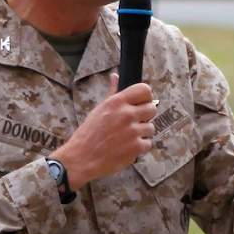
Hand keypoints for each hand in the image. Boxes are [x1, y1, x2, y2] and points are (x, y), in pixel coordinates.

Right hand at [52, 73, 156, 190]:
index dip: (146, 97)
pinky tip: (127, 147)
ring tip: (127, 137)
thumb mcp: (99, 109)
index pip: (145, 90)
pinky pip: (148, 143)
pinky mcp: (136, 148)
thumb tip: (115, 76)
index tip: (142, 103)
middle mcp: (127, 114)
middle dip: (145, 116)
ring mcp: (133, 132)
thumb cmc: (88, 134)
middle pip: (152, 108)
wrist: (82, 158)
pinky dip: (140, 147)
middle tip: (134, 122)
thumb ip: (112, 92)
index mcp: (117, 102)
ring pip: (151, 128)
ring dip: (142, 133)